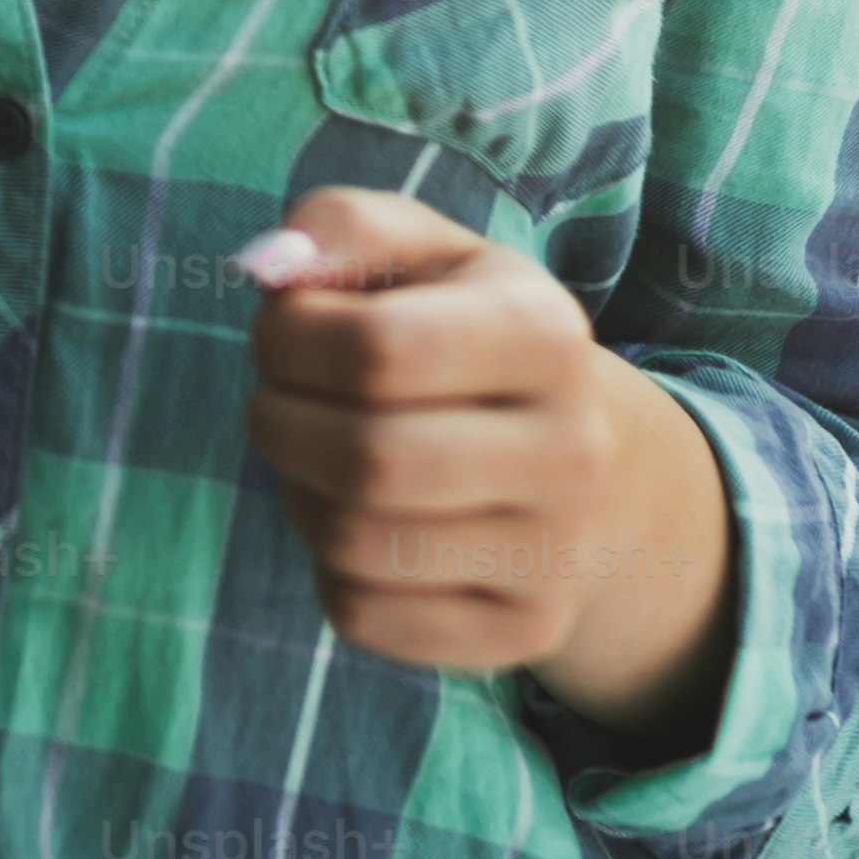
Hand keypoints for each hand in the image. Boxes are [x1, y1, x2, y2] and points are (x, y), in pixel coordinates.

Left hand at [241, 188, 733, 728]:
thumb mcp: (426, 255)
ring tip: (317, 460)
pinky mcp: (525, 630)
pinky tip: (363, 525)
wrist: (590, 466)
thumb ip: (343, 228)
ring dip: (298, 496)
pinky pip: (364, 615)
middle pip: (364, 460)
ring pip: (354, 545)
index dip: (287, 339)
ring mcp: (557, 553)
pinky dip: (329, 568)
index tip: (281, 332)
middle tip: (275, 402)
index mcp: (546, 334)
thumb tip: (268, 267)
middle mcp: (571, 449)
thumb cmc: (467, 336)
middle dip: (279, 423)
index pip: (373, 350)